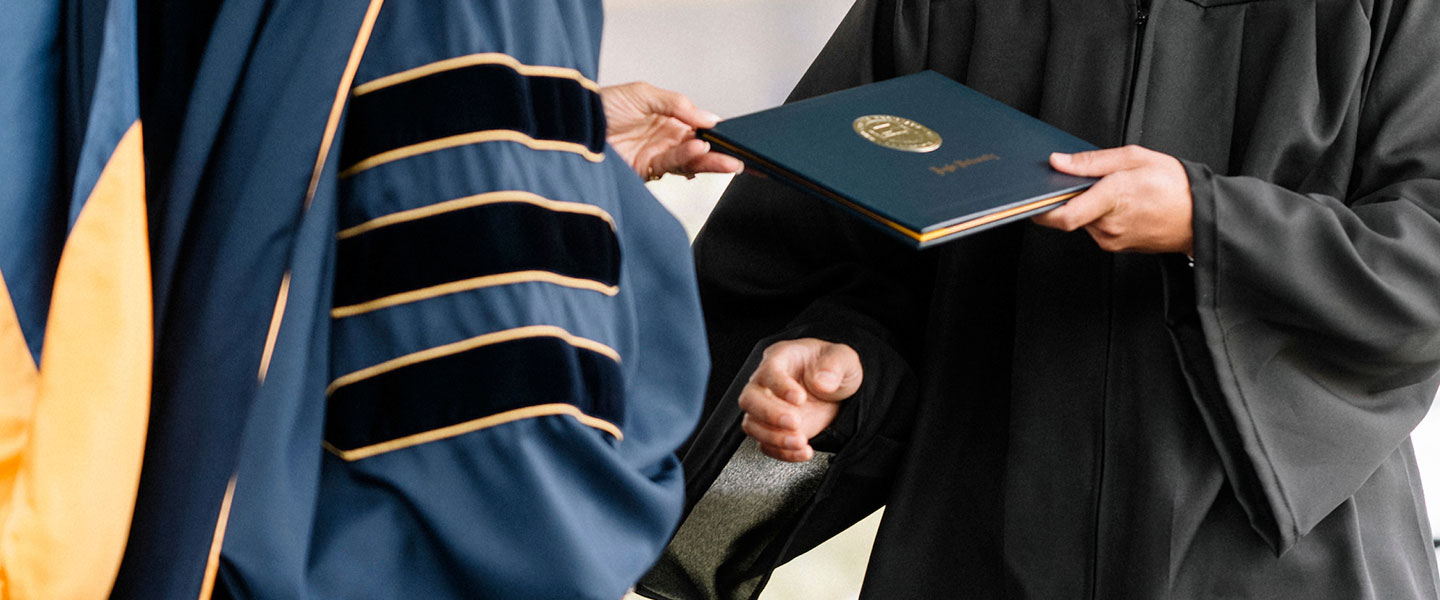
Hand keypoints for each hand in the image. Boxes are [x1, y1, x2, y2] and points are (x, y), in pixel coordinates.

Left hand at [600, 81, 743, 180]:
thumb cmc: (599, 106)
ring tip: (729, 160)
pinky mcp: (645, 171)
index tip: (736, 137)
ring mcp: (656, 155)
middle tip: (742, 158)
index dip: (719, 132)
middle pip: (701, 147)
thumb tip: (709, 117)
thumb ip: (677, 104)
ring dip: (711, 161)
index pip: (700, 126)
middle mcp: (664, 138)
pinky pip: (673, 166)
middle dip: (723, 154)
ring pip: (692, 161)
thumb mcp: (642, 93)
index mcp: (667, 118)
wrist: (569, 129)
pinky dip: (688, 161)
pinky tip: (700, 153)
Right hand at [738, 339, 862, 461]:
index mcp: (781, 358)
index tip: (799, 398)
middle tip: (795, 422)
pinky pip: (766, 445)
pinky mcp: (774, 429)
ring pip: (752, 424)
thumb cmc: (834, 368)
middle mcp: (767, 383)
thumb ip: (834, 365)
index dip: (780, 386)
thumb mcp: (844, 359)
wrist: (838, 392)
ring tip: (800, 441)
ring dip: (774, 438)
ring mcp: (768, 408)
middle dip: (769, 414)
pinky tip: (803, 451)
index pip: (769, 370)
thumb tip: (822, 381)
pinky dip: (782, 452)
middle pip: (750, 399)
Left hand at [1032, 145, 1193, 254]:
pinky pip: (1094, 228)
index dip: (1042, 209)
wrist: (1201, 216)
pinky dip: (1096, 215)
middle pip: (1069, 214)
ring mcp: (1111, 239)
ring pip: (1081, 221)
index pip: (1065, 215)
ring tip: (1110, 190)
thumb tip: (1059, 162)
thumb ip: (1092, 162)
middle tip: (1079, 181)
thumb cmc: (1174, 185)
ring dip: (1085, 206)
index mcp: (1113, 199)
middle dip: (1068, 198)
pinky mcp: (1115, 247)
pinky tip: (1116, 204)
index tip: (1032, 198)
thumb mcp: (1134, 158)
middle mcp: (1109, 225)